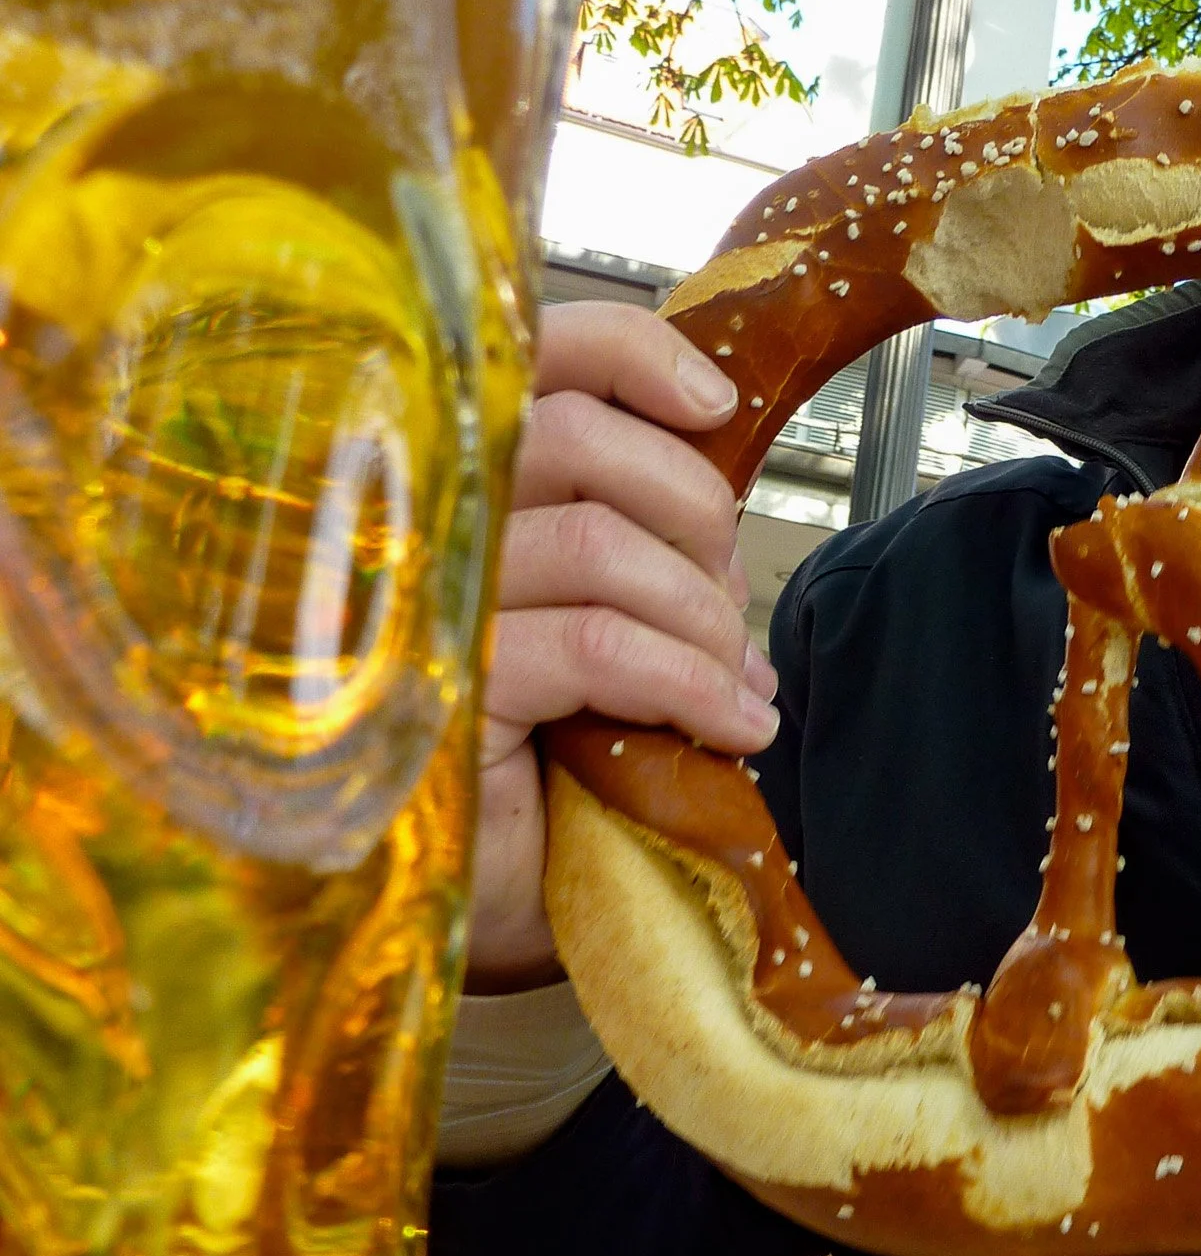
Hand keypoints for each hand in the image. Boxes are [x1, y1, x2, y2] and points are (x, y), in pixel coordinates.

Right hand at [468, 299, 779, 990]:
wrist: (486, 900)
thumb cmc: (539, 757)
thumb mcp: (590, 615)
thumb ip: (621, 528)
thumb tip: (713, 478)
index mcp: (449, 483)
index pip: (525, 354)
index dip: (632, 355)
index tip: (716, 407)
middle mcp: (410, 526)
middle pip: (574, 437)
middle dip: (691, 511)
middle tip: (725, 598)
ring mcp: (415, 607)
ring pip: (597, 546)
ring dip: (701, 616)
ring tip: (735, 683)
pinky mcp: (440, 693)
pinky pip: (594, 646)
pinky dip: (688, 681)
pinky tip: (731, 725)